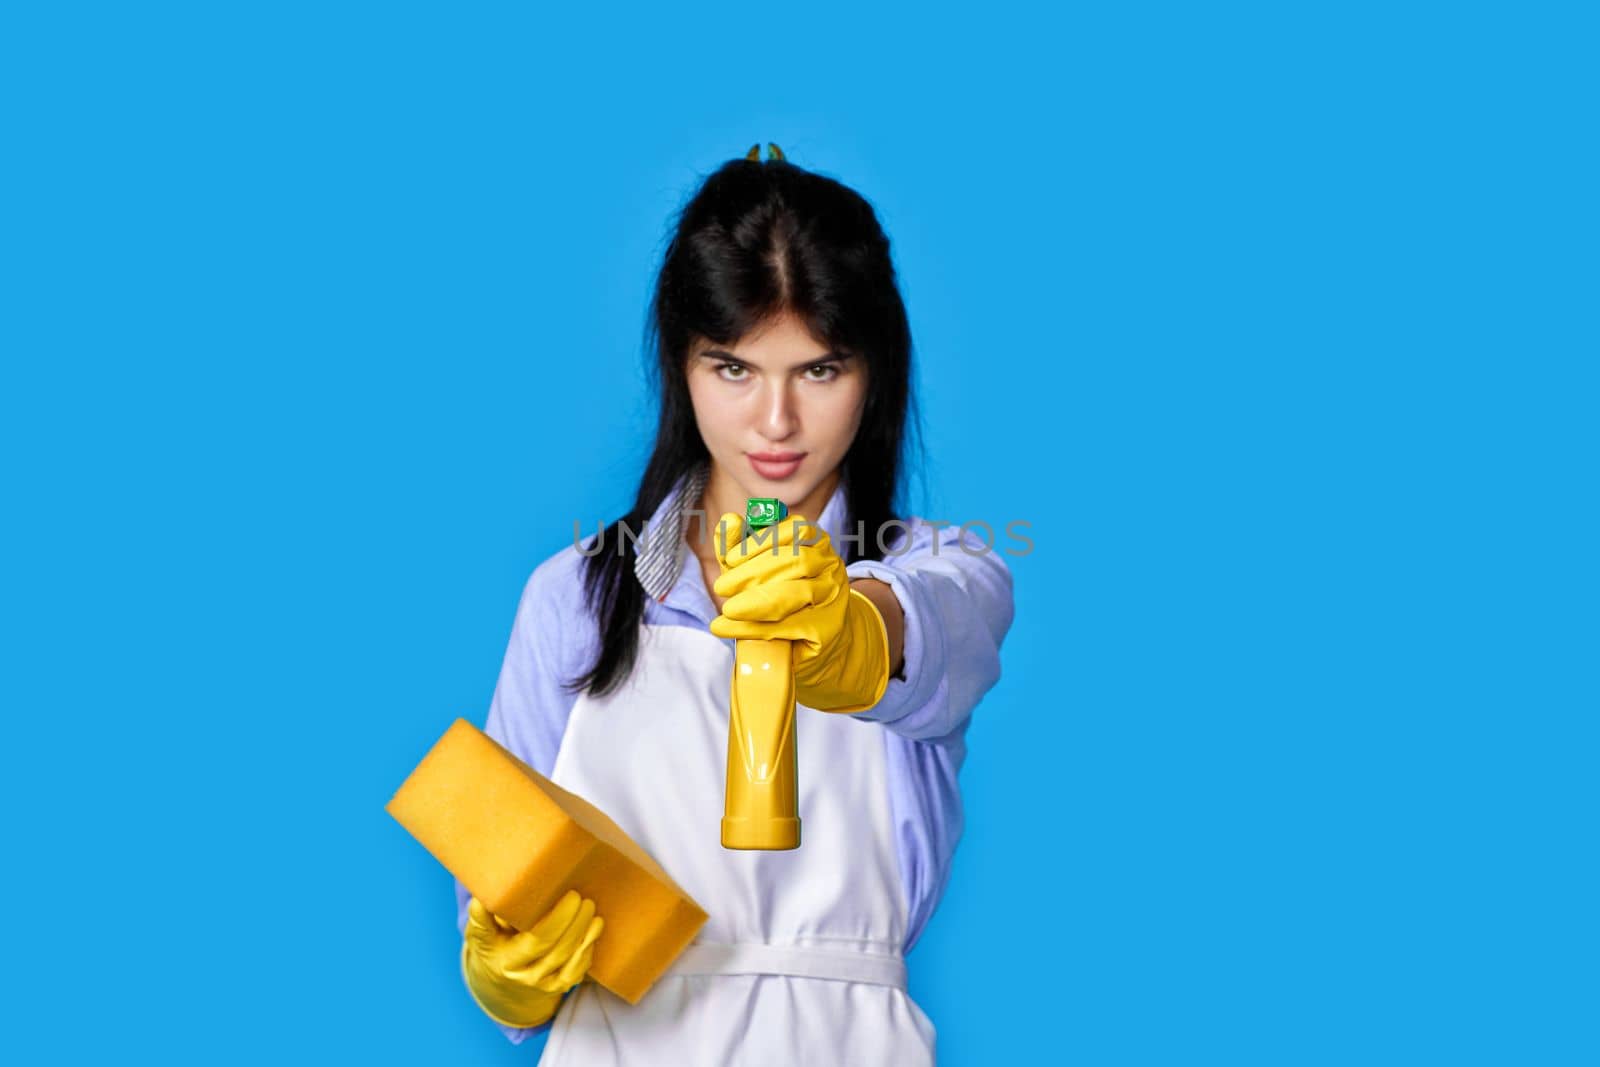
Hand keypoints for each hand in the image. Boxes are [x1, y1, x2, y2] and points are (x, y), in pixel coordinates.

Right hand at [461, 890, 602, 1028]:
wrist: (498, 981)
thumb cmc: (492, 946)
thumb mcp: (480, 935)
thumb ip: (481, 919)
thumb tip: (479, 899)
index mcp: (506, 961)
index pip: (537, 941)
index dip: (557, 920)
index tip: (570, 895)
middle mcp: (525, 976)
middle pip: (557, 949)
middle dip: (574, 921)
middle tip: (581, 896)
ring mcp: (543, 985)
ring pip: (570, 960)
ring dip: (585, 933)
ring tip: (591, 907)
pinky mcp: (558, 987)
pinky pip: (578, 971)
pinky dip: (588, 948)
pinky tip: (595, 927)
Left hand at [709, 512, 889, 712]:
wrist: (816, 641)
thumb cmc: (782, 598)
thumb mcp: (755, 570)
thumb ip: (740, 546)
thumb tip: (729, 520)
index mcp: (816, 542)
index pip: (794, 530)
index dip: (760, 542)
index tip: (730, 559)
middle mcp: (830, 565)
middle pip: (795, 561)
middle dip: (752, 573)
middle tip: (720, 587)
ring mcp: (834, 597)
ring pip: (796, 593)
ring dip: (755, 601)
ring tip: (727, 609)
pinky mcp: (828, 628)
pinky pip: (790, 625)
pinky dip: (754, 627)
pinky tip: (729, 628)